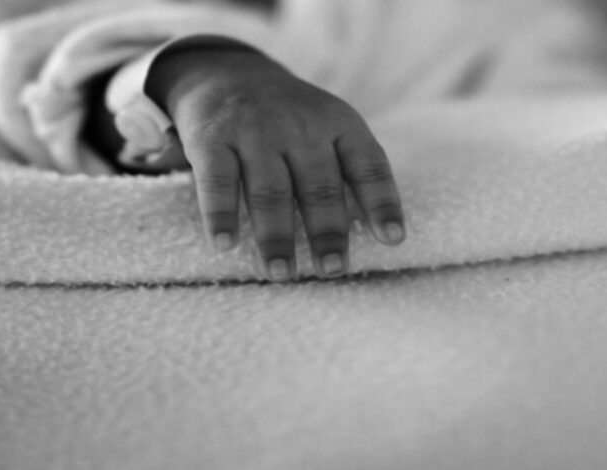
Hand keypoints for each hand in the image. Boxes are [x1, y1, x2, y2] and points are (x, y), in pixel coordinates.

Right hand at [144, 46, 405, 280]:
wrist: (227, 72)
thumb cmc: (291, 118)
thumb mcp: (329, 127)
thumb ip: (350, 171)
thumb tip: (381, 236)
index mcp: (339, 124)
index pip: (368, 165)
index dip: (383, 203)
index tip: (394, 239)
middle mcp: (301, 126)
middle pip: (319, 186)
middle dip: (328, 231)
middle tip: (333, 269)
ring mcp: (255, 131)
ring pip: (271, 191)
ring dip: (276, 236)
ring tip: (282, 273)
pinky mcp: (212, 139)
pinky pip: (218, 183)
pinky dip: (221, 215)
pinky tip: (225, 245)